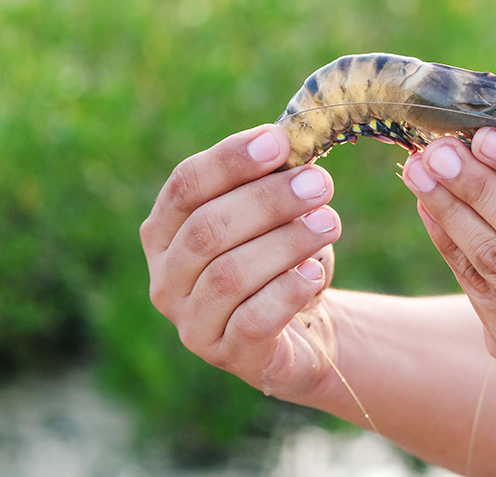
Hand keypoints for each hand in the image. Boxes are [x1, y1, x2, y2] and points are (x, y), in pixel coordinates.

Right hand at [140, 125, 341, 399]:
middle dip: (268, 200)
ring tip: (331, 223)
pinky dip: (288, 291)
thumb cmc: (280, 258)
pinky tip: (316, 272)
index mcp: (165, 232)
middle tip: (321, 184)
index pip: (186, 185)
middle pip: (208, 229)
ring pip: (229, 275)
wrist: (301, 329)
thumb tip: (289, 140)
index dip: (231, 160)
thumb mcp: (274, 215)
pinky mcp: (229, 356)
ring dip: (286, 242)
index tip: (281, 142)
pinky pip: (253, 321)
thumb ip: (272, 179)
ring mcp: (192, 323)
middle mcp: (166, 279)